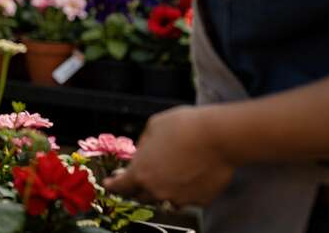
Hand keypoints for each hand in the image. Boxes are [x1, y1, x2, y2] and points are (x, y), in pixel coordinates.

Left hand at [103, 105, 235, 205]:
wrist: (218, 137)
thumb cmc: (185, 127)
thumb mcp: (154, 126)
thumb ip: (144, 145)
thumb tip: (143, 153)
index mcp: (140, 172)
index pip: (120, 187)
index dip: (113, 186)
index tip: (109, 185)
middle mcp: (157, 190)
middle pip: (140, 196)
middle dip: (136, 188)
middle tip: (138, 179)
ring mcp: (179, 198)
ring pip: (164, 200)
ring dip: (160, 191)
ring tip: (167, 175)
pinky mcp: (199, 201)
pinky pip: (186, 199)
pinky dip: (184, 192)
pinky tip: (189, 176)